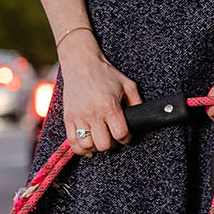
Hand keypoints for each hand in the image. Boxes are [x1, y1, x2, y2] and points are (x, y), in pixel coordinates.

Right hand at [58, 33, 141, 156]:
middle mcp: (93, 113)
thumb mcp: (127, 85)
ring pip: (87, 146)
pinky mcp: (68, 118)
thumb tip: (145, 120)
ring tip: (101, 140)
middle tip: (113, 137)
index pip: (120, 134)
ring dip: (97, 147)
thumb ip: (137, 103)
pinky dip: (81, 149)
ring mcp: (78, 116)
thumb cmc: (105, 74)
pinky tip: (88, 147)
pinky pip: (72, 142)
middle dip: (112, 144)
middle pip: (104, 144)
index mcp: (109, 106)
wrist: (81, 64)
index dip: (127, 139)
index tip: (126, 136)